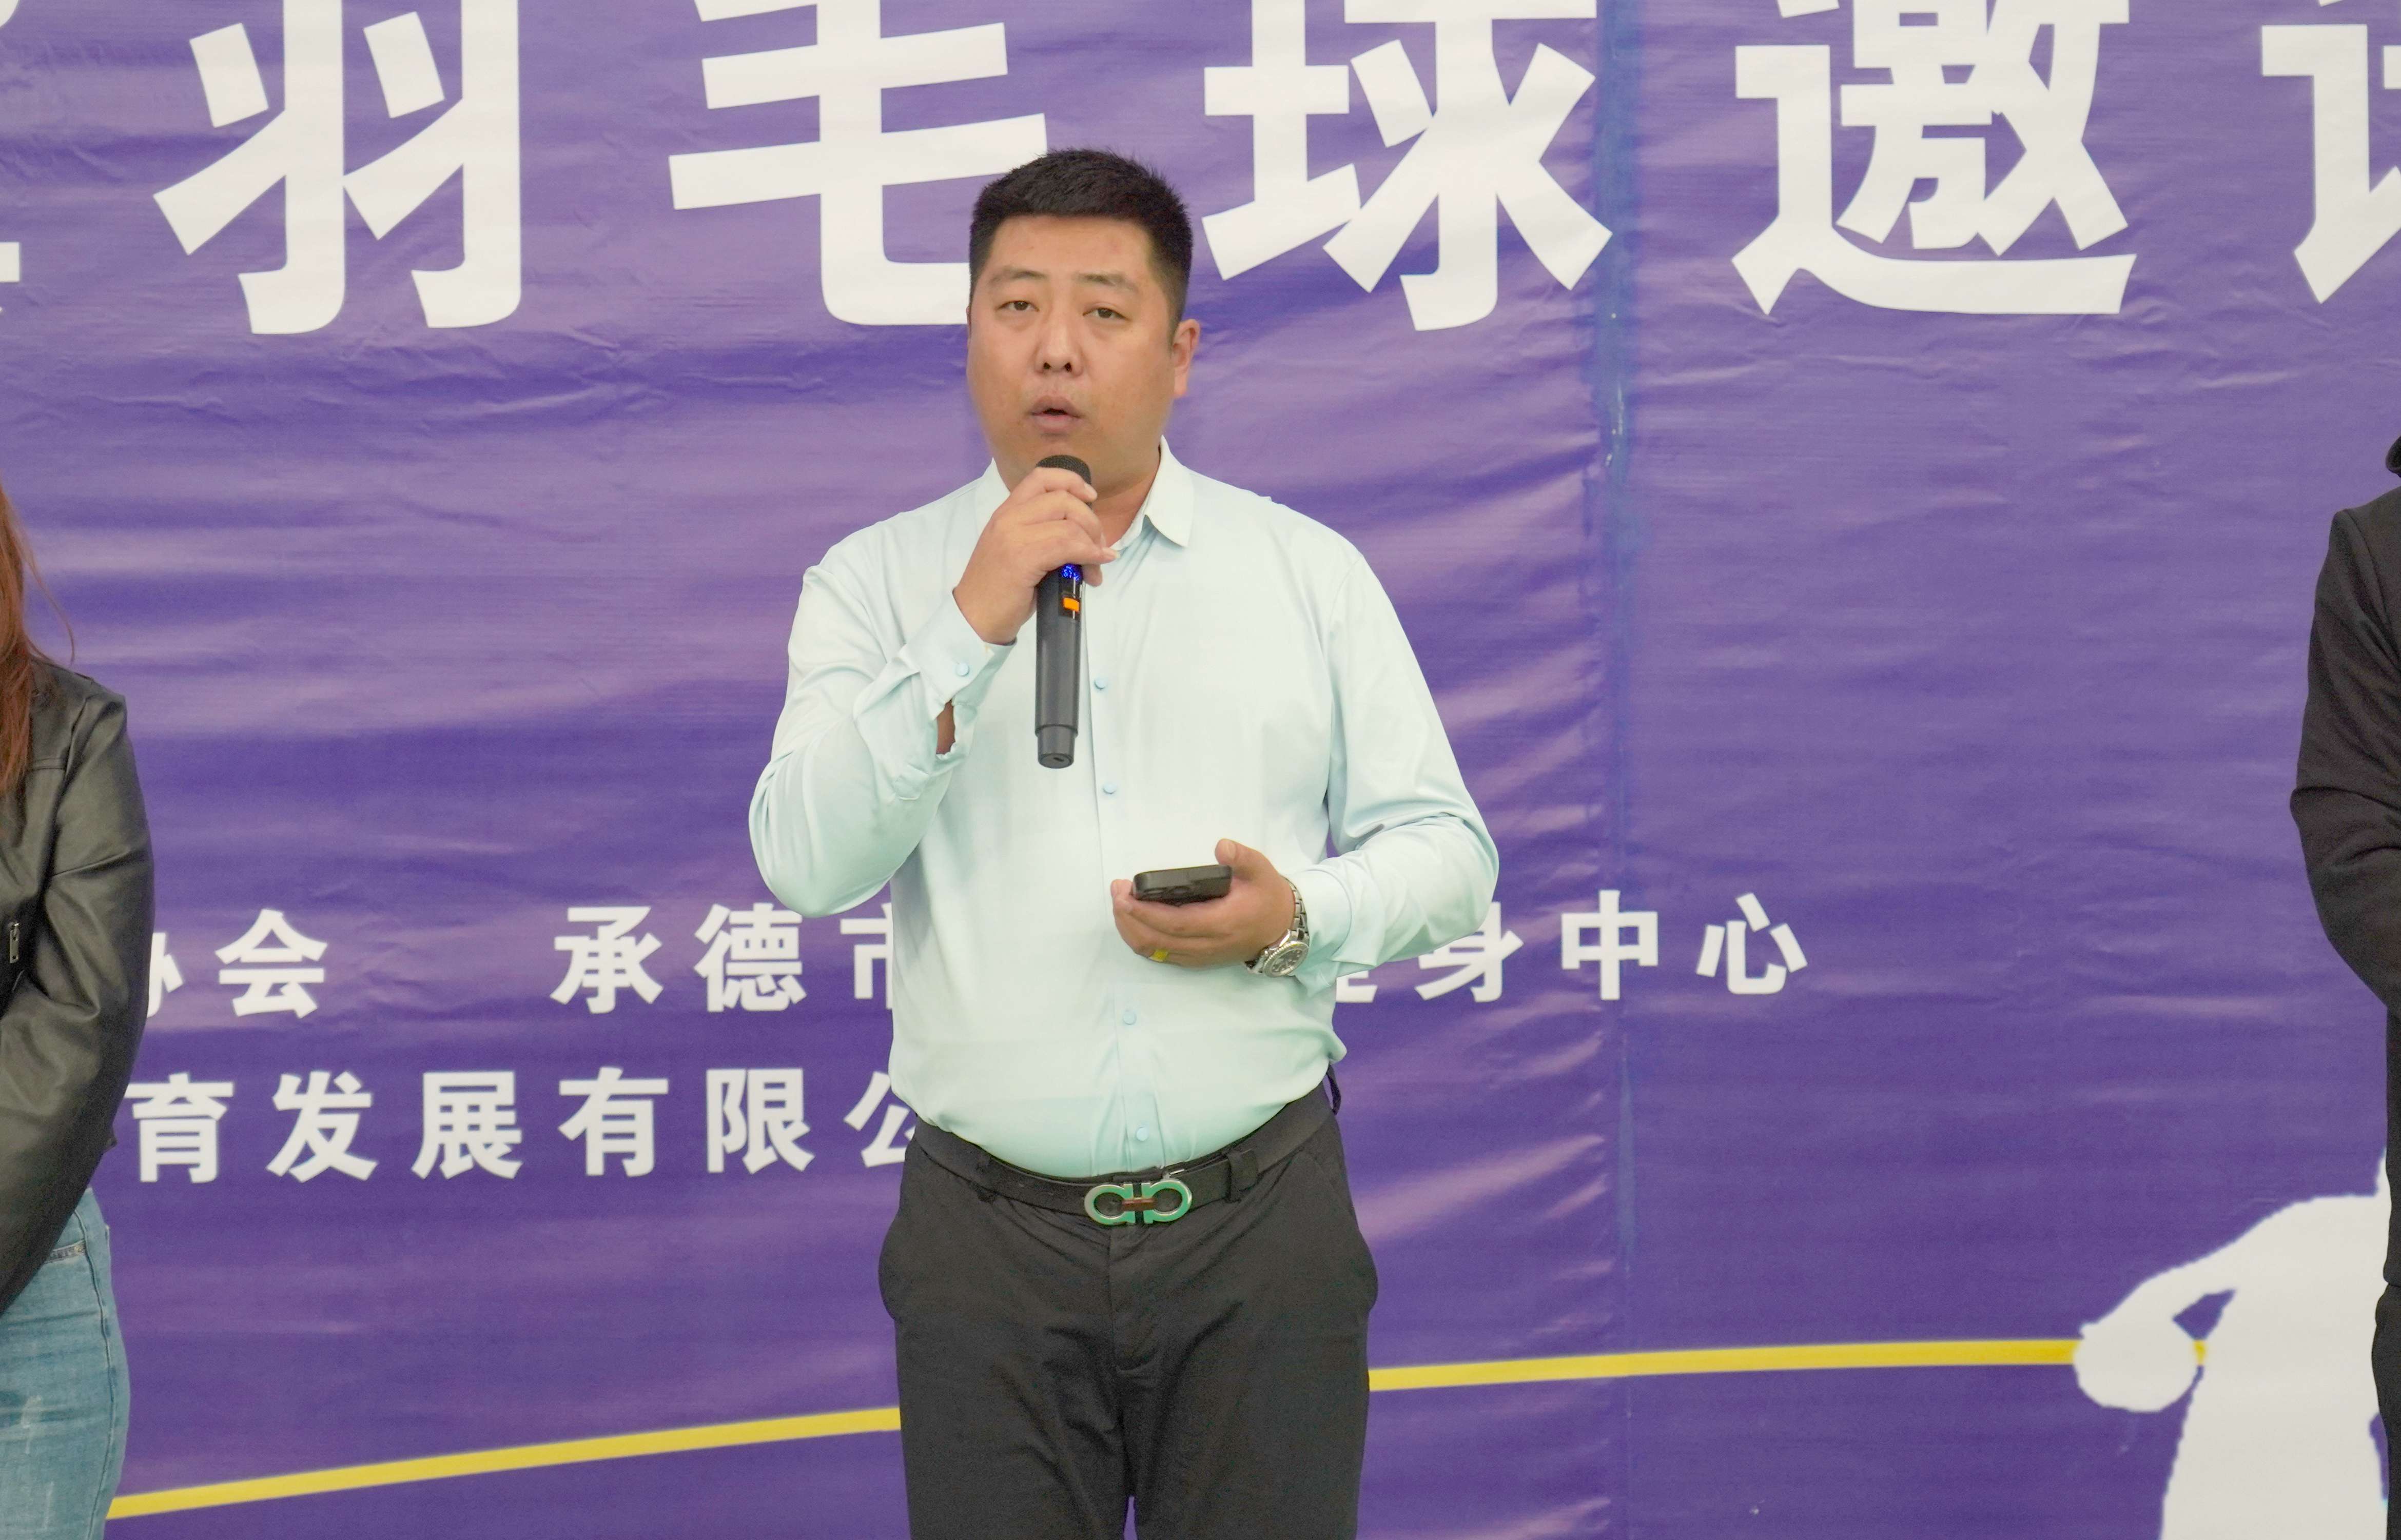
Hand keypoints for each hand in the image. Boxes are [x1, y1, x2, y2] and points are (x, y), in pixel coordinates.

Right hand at [952, 464, 1116, 644]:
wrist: (974, 618)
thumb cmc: (1000, 591)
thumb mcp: (1018, 552)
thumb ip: (1043, 535)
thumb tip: (1085, 537)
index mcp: (1006, 512)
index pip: (1042, 477)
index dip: (1072, 481)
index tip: (1090, 497)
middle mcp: (1008, 517)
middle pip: (1064, 498)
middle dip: (1091, 521)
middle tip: (1098, 548)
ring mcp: (1014, 535)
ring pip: (1070, 523)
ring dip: (1093, 545)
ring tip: (1094, 569)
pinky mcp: (1023, 556)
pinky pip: (1068, 545)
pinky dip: (1089, 555)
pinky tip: (1094, 570)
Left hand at [1111, 840, 1295, 969]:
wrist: (1282, 928)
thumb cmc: (1268, 897)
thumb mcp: (1261, 871)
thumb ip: (1242, 858)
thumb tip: (1221, 847)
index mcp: (1221, 923)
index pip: (1174, 923)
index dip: (1145, 912)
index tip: (1124, 894)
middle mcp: (1206, 945)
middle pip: (1156, 939)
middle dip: (1129, 917)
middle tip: (1116, 892)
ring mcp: (1199, 955)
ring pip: (1154, 950)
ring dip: (1131, 929)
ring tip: (1120, 904)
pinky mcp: (1196, 958)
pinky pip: (1161, 954)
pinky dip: (1141, 939)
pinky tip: (1132, 921)